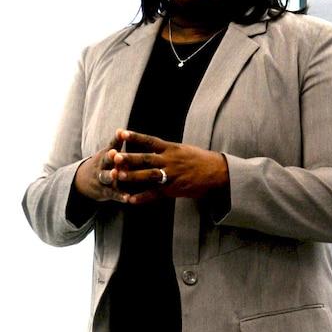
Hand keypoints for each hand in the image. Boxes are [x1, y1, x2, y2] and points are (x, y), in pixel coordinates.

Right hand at [74, 143, 155, 205]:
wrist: (82, 181)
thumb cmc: (104, 164)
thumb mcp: (109, 154)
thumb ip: (122, 146)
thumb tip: (150, 145)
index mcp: (106, 154)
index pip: (112, 144)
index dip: (116, 138)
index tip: (120, 132)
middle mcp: (103, 165)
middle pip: (105, 159)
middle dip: (109, 156)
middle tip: (114, 153)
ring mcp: (102, 178)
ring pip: (105, 176)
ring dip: (110, 175)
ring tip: (115, 173)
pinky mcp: (104, 192)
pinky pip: (112, 194)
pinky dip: (119, 196)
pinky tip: (127, 198)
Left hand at [106, 129, 229, 200]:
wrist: (217, 173)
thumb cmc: (199, 160)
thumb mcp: (182, 149)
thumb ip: (165, 149)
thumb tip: (149, 145)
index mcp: (171, 148)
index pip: (149, 141)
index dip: (134, 137)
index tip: (120, 132)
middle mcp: (170, 161)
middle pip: (146, 158)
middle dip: (129, 158)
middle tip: (114, 156)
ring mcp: (171, 176)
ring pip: (148, 176)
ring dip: (132, 177)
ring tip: (117, 176)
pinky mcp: (173, 190)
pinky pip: (155, 194)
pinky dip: (143, 197)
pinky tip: (130, 199)